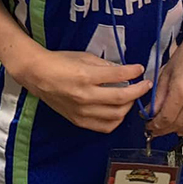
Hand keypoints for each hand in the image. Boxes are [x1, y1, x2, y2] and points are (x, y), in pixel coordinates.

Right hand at [19, 50, 150, 132]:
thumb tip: (123, 72)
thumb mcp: (83, 56)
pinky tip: (118, 111)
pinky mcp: (79, 121)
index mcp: (86, 76)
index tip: (140, 69)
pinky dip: (116, 120)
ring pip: (115, 115)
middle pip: (120, 99)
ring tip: (131, 98)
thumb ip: (104, 65)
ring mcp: (82, 111)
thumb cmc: (59, 62)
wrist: (37, 75)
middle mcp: (85, 96)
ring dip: (128, 106)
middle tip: (145, 86)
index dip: (133, 72)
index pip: (117, 75)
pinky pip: (104, 126)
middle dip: (138, 91)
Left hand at [145, 39, 182, 136]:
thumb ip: (158, 96)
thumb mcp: (166, 73)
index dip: (156, 126)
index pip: (166, 118)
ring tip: (171, 127)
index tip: (151, 127)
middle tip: (158, 129)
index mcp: (182, 90)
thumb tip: (149, 113)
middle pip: (178, 125)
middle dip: (165, 129)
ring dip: (180, 130)